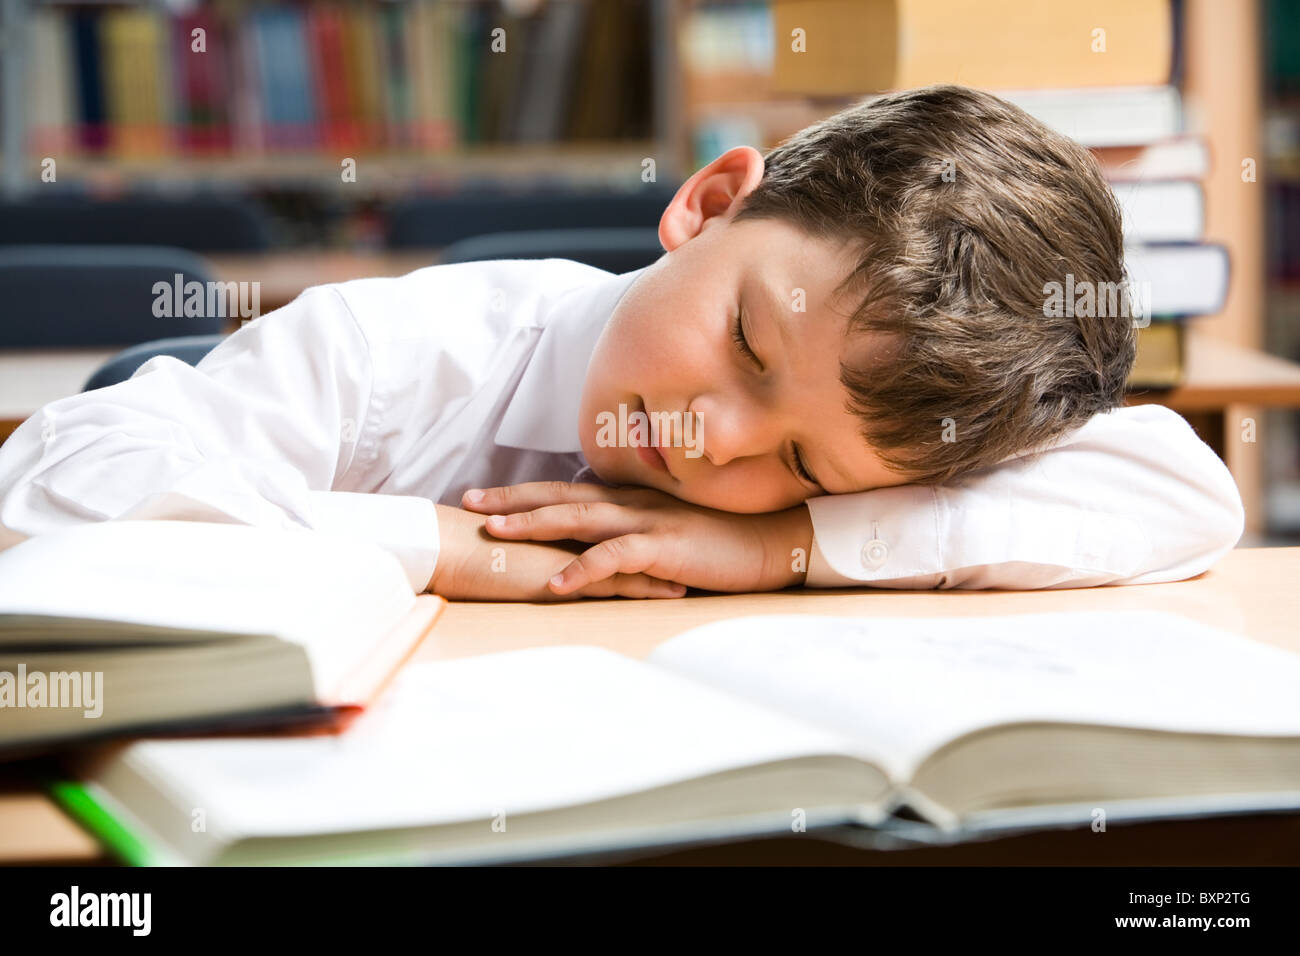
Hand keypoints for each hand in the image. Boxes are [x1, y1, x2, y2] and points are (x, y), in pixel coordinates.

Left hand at [460, 482, 814, 595]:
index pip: (566, 491)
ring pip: (580, 519)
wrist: (768, 543)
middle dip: (512, 499)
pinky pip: (616, 557)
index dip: (523, 493)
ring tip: (496, 532)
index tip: (482, 496)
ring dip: (536, 525)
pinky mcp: (664, 547)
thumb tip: (590, 543)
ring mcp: (647, 523)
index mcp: (628, 500)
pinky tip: (556, 584)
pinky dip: (584, 570)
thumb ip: (628, 532)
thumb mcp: (664, 532)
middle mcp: (631, 504)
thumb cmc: (716, 542)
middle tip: (468, 503)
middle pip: (561, 497)